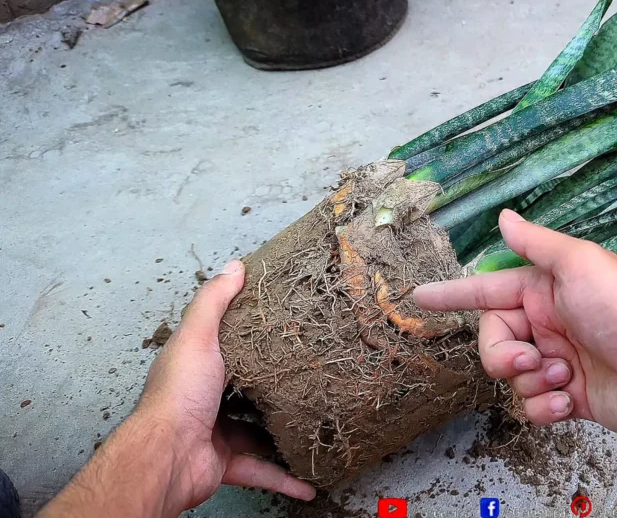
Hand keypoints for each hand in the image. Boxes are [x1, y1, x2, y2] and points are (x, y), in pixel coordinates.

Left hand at [40, 260, 314, 517]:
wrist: (167, 454)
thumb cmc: (180, 393)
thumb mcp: (198, 336)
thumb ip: (215, 301)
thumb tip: (236, 265)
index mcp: (199, 365)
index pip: (230, 344)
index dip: (256, 334)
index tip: (289, 325)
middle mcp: (208, 398)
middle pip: (249, 389)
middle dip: (277, 387)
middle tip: (314, 377)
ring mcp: (217, 432)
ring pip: (259, 432)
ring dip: (285, 432)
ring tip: (318, 423)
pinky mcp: (227, 463)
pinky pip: (262, 470)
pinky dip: (285, 477)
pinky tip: (309, 482)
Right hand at [415, 210, 616, 501]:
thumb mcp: (581, 264)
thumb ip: (537, 244)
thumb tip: (505, 216)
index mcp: (547, 289)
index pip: (487, 290)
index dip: (453, 293)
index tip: (420, 297)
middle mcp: (550, 323)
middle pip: (494, 341)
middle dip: (502, 355)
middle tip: (530, 359)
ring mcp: (559, 362)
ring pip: (510, 378)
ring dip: (528, 382)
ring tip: (563, 378)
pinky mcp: (571, 398)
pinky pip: (532, 407)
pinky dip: (544, 408)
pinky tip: (569, 402)